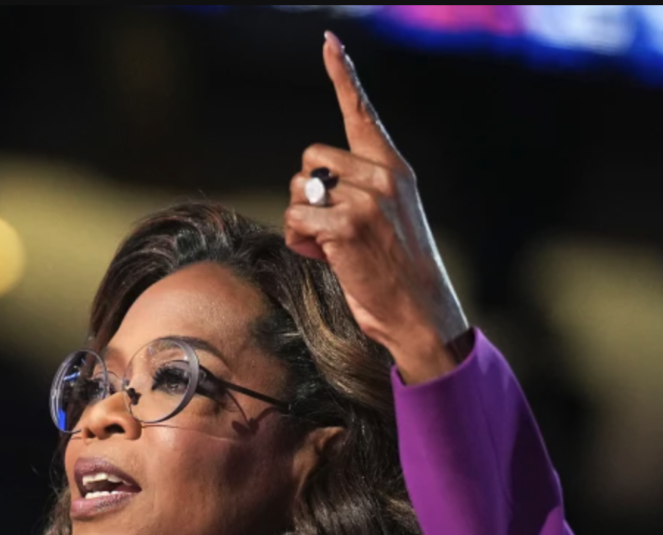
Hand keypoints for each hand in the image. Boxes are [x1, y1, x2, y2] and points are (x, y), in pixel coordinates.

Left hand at [284, 32, 469, 384]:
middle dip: (307, 194)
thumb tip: (310, 187)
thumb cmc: (396, 270)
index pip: (362, 113)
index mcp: (393, 168)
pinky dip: (299, 242)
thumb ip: (355, 191)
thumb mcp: (386, 218)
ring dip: (302, 221)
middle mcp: (382, 176)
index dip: (343, 75)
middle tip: (331, 228)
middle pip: (309, 159)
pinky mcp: (346, 226)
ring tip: (332, 246)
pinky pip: (295, 219)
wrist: (421, 312)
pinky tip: (324, 257)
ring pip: (298, 191)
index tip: (329, 41)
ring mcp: (365, 199)